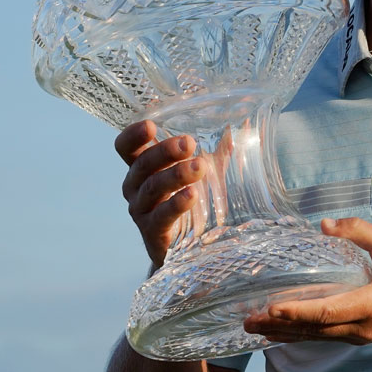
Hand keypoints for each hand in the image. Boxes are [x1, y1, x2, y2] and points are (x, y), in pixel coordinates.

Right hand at [115, 120, 205, 268]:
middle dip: (165, 151)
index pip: (126, 147)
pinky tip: (192, 195)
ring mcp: (142, 210)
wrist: (185, 249)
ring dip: (175, 175)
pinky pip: (161, 216)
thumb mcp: (201, 171)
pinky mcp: (152, 232)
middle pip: (142, 164)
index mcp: (142, 167)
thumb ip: (218, 147)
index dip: (133, 135)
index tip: (151, 125)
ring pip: (152, 188)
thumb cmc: (190, 200)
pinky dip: (176, 204)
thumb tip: (246, 122)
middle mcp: (136, 187)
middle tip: (189, 143)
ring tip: (199, 167)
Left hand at [243, 218, 371, 344]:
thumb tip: (324, 224)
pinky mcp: (357, 339)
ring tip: (254, 328)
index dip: (298, 310)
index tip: (272, 307)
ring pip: (316, 337)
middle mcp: (362, 327)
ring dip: (284, 333)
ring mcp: (359, 337)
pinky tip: (280, 332)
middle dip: (279, 325)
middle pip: (314, 329)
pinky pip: (323, 338)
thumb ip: (359, 231)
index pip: (328, 311)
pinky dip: (299, 334)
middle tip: (249, 320)